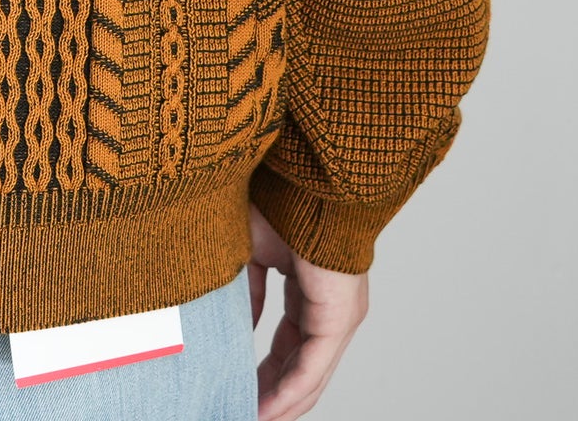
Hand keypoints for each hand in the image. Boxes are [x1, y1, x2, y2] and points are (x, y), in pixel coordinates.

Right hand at [247, 203, 368, 419]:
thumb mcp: (251, 252)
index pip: (290, 344)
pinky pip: (313, 367)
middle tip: (245, 411)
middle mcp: (331, 309)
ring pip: (311, 374)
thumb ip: (248, 291)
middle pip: (301, 366)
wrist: (302, 180)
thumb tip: (240, 322)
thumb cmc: (277, 202)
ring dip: (282, 402)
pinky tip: (269, 410)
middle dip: (272, 393)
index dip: (265, 370)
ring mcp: (339, 316)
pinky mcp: (339, 318)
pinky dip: (290, 392)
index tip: (238, 386)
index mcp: (310, 290)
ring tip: (255, 420)